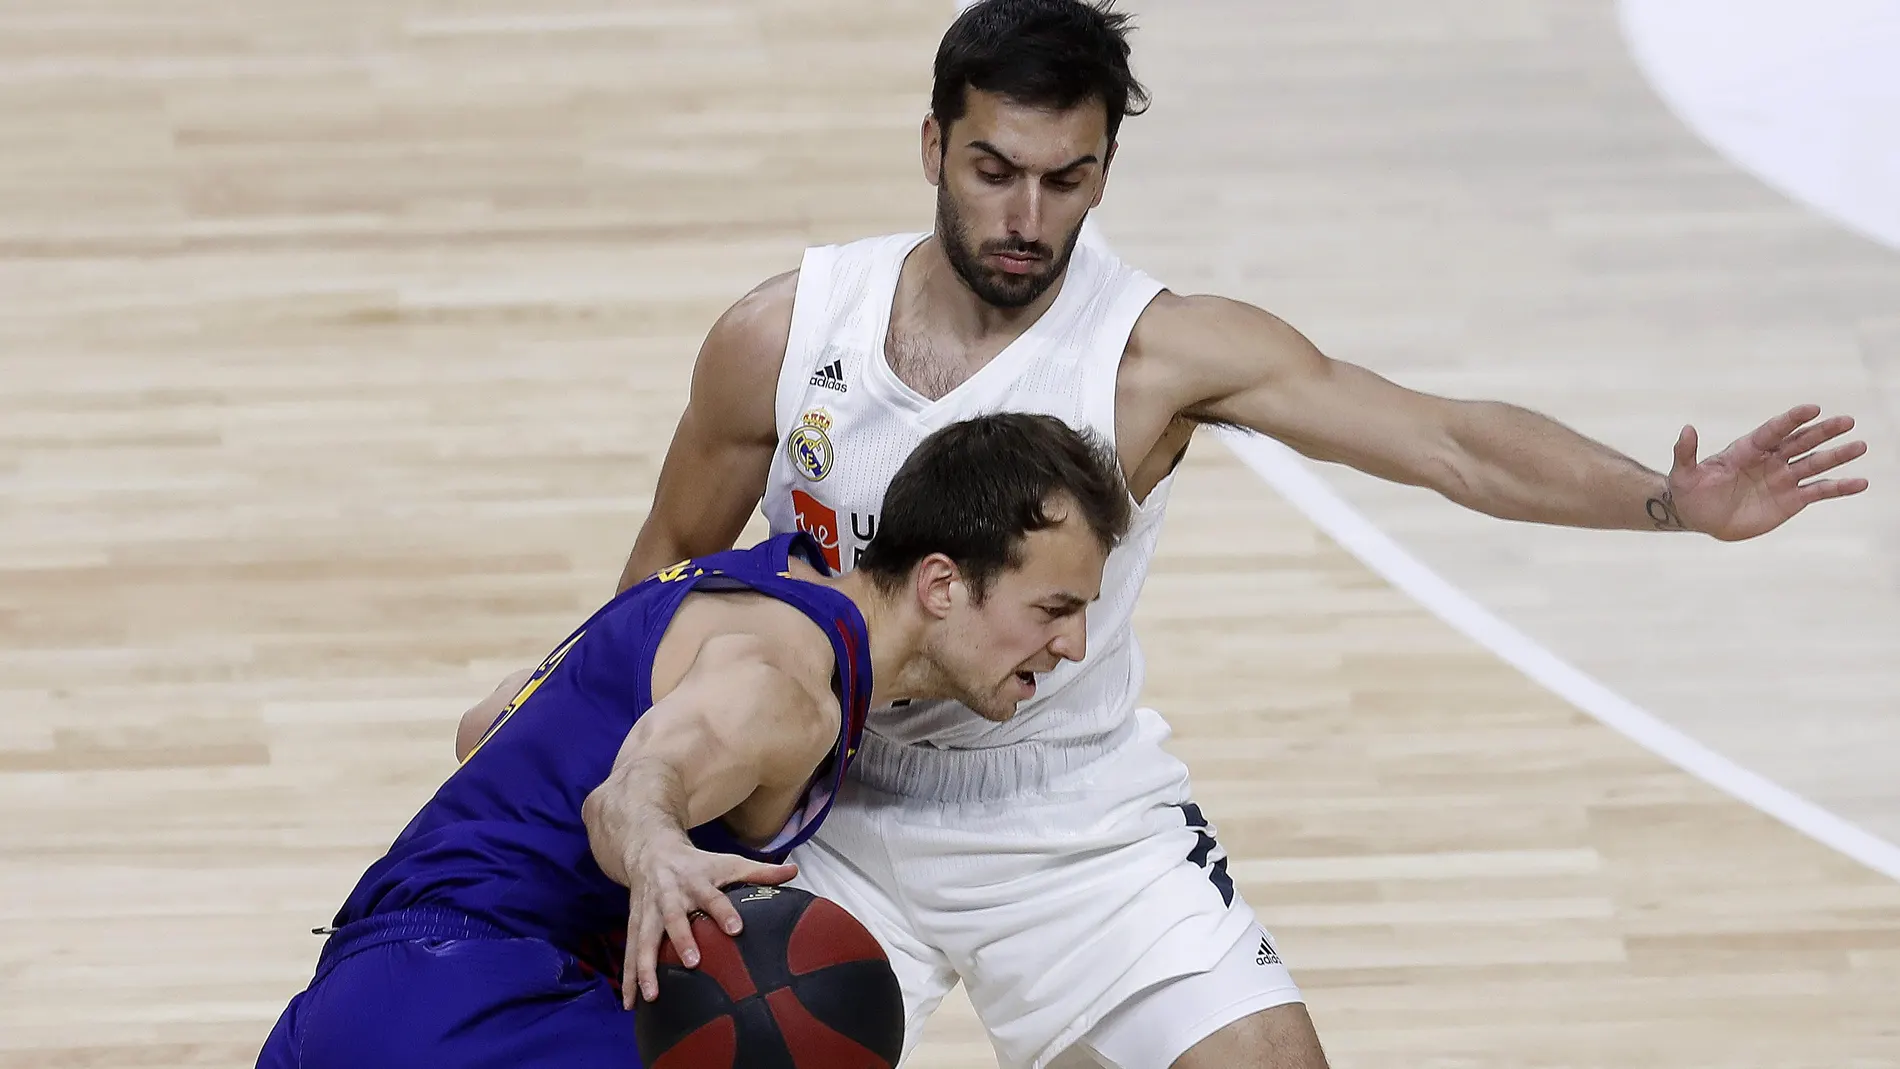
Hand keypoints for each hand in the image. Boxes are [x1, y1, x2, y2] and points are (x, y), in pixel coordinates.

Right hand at [623, 833, 796, 1007]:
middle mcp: (670, 896)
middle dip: (681, 939)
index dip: (724, 912)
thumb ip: (760, 871)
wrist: (650, 850)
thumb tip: (794, 872)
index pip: (713, 897)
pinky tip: (630, 1004)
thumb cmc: (697, 863)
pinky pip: (629, 952)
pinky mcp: (634, 923)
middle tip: (693, 962)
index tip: (736, 929)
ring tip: (652, 995)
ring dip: (645, 967)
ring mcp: (648, 911)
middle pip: (673, 918)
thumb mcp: (727, 862)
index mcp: (696, 881)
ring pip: (643, 939)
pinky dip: (629, 978)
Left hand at [1666, 404, 1868, 540]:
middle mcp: (1770, 460)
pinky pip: (1819, 491)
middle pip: (1801, 442)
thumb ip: (1686, 453)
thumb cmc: (1691, 492)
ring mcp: (1782, 478)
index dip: (1791, 420)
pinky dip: (1839, 487)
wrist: (1700, 517)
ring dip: (1837, 455)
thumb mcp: (1684, 474)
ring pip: (1814, 463)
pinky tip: (1861, 483)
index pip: (1773, 431)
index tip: (1812, 408)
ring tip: (1860, 445)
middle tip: (1847, 421)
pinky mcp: (1791, 500)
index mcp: (1746, 450)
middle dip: (1823, 432)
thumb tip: (1686, 429)